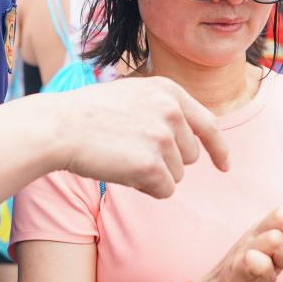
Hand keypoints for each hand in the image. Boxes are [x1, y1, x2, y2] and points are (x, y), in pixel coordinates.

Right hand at [53, 77, 228, 198]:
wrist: (58, 127)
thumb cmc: (87, 114)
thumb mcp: (131, 95)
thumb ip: (161, 108)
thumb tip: (186, 132)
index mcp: (169, 91)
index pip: (208, 123)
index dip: (219, 148)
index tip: (224, 165)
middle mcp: (172, 111)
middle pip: (191, 156)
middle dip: (167, 162)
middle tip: (131, 152)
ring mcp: (163, 137)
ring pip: (177, 175)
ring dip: (153, 175)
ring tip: (121, 157)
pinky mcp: (152, 164)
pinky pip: (164, 190)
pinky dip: (145, 188)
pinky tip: (121, 172)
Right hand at [175, 206, 282, 281]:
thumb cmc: (248, 270)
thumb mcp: (278, 247)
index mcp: (266, 227)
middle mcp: (255, 233)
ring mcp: (244, 249)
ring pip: (274, 239)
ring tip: (278, 269)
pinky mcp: (236, 270)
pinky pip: (255, 262)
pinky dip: (266, 272)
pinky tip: (267, 278)